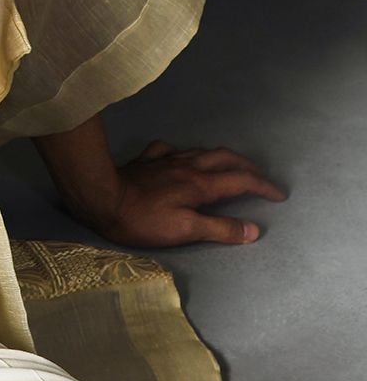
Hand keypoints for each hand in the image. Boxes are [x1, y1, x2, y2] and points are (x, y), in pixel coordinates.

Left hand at [60, 138, 287, 247]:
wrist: (101, 198)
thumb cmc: (143, 220)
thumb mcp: (185, 230)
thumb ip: (219, 229)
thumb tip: (253, 229)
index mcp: (201, 184)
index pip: (241, 181)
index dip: (263, 187)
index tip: (279, 195)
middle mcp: (188, 166)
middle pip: (226, 159)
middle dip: (248, 166)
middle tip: (261, 177)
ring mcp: (166, 160)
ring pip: (201, 151)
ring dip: (221, 157)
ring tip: (230, 165)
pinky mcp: (146, 161)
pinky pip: (169, 150)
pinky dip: (182, 153)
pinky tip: (179, 157)